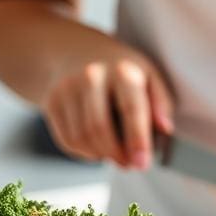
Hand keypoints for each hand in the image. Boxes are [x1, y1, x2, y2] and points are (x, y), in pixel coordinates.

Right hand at [41, 31, 174, 168]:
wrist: (74, 50)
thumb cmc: (120, 71)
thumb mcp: (148, 75)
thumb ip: (161, 102)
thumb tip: (165, 128)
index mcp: (122, 70)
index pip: (130, 109)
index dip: (137, 140)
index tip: (142, 164)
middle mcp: (91, 76)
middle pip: (99, 129)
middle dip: (117, 154)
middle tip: (130, 165)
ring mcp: (67, 88)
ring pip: (82, 139)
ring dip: (101, 155)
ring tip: (115, 154)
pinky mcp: (51, 102)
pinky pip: (68, 141)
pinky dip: (84, 153)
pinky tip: (96, 147)